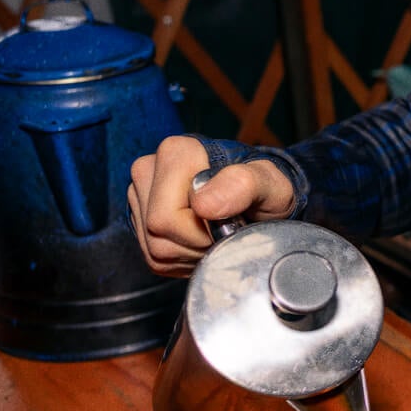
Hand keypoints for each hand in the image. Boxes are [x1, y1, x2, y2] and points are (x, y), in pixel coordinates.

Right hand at [126, 135, 296, 276]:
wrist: (260, 202)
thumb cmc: (264, 190)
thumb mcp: (271, 185)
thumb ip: (244, 185)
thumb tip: (202, 203)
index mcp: (175, 152)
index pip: (166, 216)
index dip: (201, 230)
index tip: (228, 220)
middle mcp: (149, 170)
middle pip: (157, 231)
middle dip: (196, 242)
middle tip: (224, 231)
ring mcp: (140, 197)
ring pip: (155, 247)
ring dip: (192, 251)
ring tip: (215, 234)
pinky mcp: (141, 223)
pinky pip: (154, 257)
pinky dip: (184, 257)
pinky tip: (201, 241)